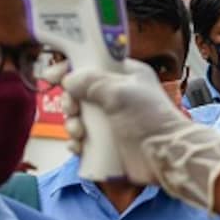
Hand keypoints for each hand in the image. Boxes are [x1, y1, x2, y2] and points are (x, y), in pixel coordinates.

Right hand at [56, 58, 219, 209]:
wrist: (166, 156)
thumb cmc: (150, 120)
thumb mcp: (120, 92)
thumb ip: (91, 81)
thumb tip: (69, 79)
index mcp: (126, 75)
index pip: (92, 63)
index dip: (71, 68)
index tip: (52, 76)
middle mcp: (118, 95)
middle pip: (80, 92)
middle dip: (70, 102)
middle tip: (73, 110)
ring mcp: (112, 120)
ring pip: (79, 117)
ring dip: (72, 124)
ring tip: (79, 133)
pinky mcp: (109, 142)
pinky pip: (84, 139)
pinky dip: (76, 142)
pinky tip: (78, 147)